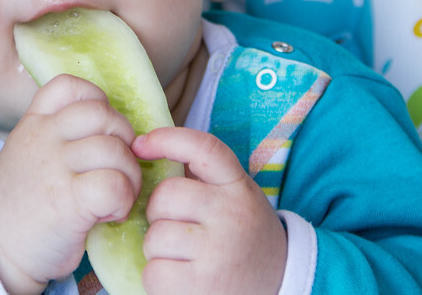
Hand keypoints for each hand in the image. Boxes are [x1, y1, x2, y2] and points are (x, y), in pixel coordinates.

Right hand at [0, 74, 142, 293]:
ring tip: (118, 196)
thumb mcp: (30, 154)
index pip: (70, 86)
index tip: (101, 131)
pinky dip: (124, 200)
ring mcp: (53, 167)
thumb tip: (118, 134)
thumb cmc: (25, 204)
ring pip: (115, 150)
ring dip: (130, 176)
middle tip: (119, 169)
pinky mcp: (67, 200)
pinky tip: (112, 213)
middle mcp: (42, 138)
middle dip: (124, 141)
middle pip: (103, 115)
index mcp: (34, 123)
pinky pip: (115, 184)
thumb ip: (61, 135)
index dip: (98, 102)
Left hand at [132, 127, 287, 294]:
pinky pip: (154, 272)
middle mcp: (231, 215)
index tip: (140, 144)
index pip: (204, 149)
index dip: (167, 140)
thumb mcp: (234, 198)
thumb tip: (143, 152)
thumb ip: (202, 179)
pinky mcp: (203, 285)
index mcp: (238, 187)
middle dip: (158, 214)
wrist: (281, 283)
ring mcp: (218, 251)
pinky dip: (158, 278)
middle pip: (164, 197)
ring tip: (183, 258)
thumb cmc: (242, 236)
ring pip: (155, 237)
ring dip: (157, 250)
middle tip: (177, 229)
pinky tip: (180, 279)